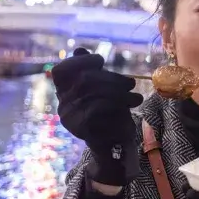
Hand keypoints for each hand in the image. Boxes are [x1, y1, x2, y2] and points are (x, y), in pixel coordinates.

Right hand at [52, 48, 143, 185]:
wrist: (113, 148)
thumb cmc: (109, 115)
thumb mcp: (103, 90)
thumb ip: (92, 72)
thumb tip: (79, 50)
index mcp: (64, 95)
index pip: (60, 71)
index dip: (79, 62)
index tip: (100, 60)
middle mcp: (63, 107)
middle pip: (84, 81)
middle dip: (112, 79)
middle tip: (131, 83)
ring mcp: (71, 120)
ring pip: (95, 96)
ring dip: (121, 95)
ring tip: (137, 99)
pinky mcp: (83, 131)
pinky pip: (100, 112)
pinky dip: (118, 109)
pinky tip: (129, 111)